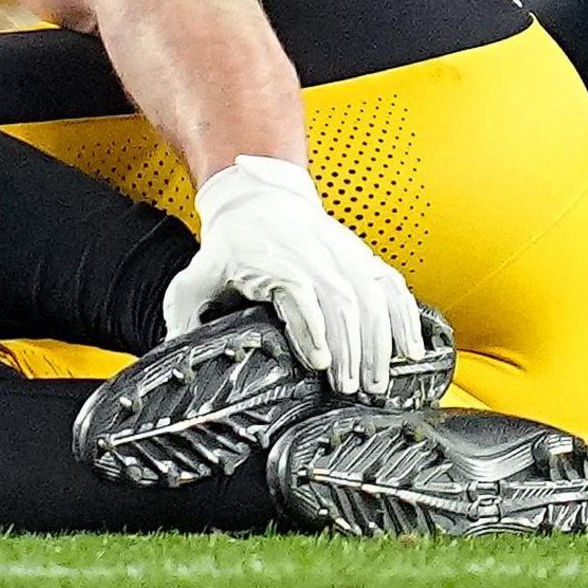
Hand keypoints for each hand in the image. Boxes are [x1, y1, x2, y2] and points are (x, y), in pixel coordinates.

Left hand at [162, 156, 424, 397]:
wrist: (259, 198)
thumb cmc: (232, 242)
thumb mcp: (199, 272)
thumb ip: (186, 310)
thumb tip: (176, 349)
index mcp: (277, 263)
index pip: (301, 295)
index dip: (314, 330)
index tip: (321, 363)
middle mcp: (317, 257)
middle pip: (344, 302)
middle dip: (354, 349)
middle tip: (353, 389)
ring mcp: (344, 256)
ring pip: (373, 296)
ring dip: (381, 342)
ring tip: (380, 381)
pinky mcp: (361, 259)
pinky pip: (391, 287)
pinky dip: (405, 318)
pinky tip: (411, 349)